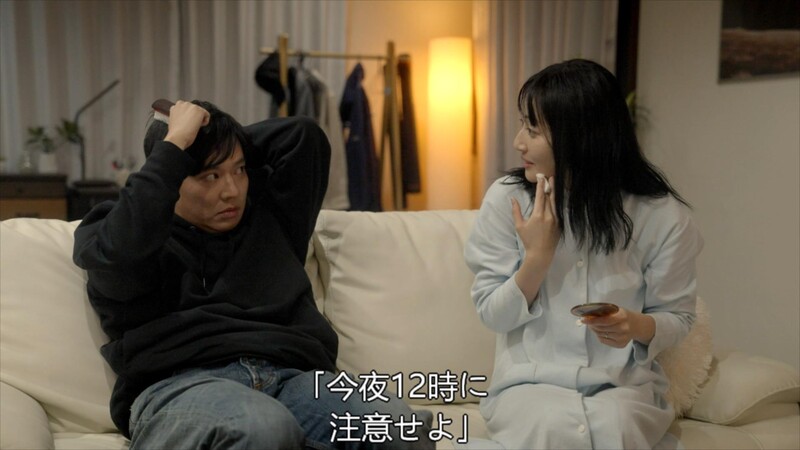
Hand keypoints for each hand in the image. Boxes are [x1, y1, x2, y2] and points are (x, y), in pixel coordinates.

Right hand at [164, 100, 209, 149]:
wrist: (178, 136)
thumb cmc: (175, 133)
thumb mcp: (174, 121)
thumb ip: (179, 116)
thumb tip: (186, 119)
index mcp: (175, 106)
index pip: (185, 109)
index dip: (187, 116)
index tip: (186, 123)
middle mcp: (182, 103)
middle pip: (193, 109)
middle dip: (193, 116)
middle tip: (191, 125)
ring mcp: (191, 106)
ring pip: (199, 111)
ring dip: (199, 118)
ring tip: (194, 126)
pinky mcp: (198, 110)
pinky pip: (207, 114)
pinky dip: (205, 121)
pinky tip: (199, 126)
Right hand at [511, 176, 559, 303]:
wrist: (541, 254)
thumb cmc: (528, 240)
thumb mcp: (519, 226)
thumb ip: (516, 211)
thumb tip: (512, 199)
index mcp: (538, 215)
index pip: (540, 196)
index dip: (541, 185)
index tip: (541, 177)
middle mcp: (549, 216)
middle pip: (550, 197)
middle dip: (549, 186)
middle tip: (549, 176)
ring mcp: (556, 220)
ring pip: (555, 203)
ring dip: (554, 192)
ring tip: (553, 183)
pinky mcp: (559, 224)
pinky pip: (557, 211)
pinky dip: (555, 203)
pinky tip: (554, 198)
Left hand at [583, 308, 655, 347]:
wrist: (636, 325)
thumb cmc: (623, 315)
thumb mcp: (616, 310)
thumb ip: (604, 312)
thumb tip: (588, 315)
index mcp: (622, 316)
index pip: (604, 320)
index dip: (593, 320)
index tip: (583, 319)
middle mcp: (623, 328)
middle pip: (601, 328)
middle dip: (592, 325)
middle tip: (587, 321)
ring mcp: (622, 337)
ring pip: (601, 334)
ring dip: (595, 330)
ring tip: (595, 326)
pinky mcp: (621, 344)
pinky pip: (603, 340)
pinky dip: (599, 336)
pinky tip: (601, 331)